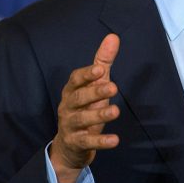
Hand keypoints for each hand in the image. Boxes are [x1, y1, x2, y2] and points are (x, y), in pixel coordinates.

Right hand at [50, 33, 120, 182]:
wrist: (69, 146)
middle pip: (79, 98)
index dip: (87, 74)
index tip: (101, 69)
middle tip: (113, 87)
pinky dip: (100, 141)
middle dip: (95, 92)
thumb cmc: (84, 108)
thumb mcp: (94, 85)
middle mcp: (67, 106)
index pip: (75, 79)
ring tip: (116, 111)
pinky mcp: (76, 143)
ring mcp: (70, 125)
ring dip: (99, 115)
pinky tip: (115, 140)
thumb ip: (103, 62)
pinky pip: (87, 142)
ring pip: (82, 119)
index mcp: (71, 90)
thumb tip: (114, 36)